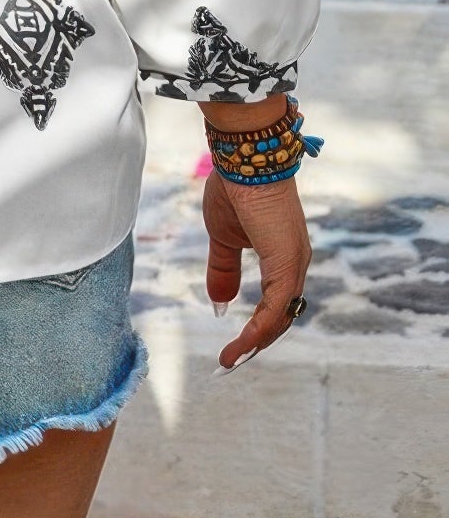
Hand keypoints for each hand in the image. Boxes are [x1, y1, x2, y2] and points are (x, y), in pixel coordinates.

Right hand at [203, 168, 310, 369]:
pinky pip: (278, 307)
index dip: (257, 328)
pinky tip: (243, 343)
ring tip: (232, 359)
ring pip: (281, 317)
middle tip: (231, 360)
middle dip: (256, 342)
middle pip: (282, 317)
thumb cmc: (235, 188)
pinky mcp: (288, 261)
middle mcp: (296, 263)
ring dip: (256, 342)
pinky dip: (261, 329)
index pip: (277, 304)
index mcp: (284, 257)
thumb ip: (223, 269)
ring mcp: (295, 263)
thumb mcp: (223, 237)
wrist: (245, 157)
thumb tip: (220, 303)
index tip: (234, 347)